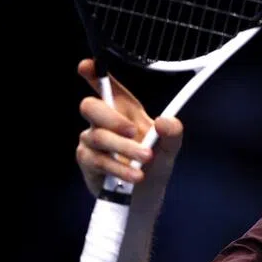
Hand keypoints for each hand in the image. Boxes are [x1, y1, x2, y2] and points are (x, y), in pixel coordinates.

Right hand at [75, 59, 183, 197]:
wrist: (145, 195)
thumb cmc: (155, 164)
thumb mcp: (171, 148)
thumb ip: (173, 133)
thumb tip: (164, 121)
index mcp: (125, 111)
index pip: (107, 87)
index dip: (94, 74)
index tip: (87, 65)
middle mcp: (104, 122)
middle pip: (90, 106)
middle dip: (111, 117)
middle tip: (134, 130)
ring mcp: (92, 141)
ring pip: (98, 137)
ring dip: (124, 148)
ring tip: (146, 159)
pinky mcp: (88, 162)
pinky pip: (97, 160)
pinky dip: (118, 168)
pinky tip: (135, 176)